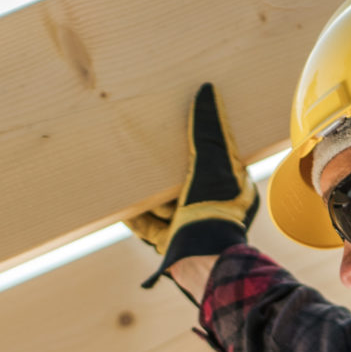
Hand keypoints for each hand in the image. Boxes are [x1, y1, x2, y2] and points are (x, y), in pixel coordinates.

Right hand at [129, 82, 258, 287]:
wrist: (202, 261)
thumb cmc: (216, 210)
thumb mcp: (215, 161)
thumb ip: (209, 128)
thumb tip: (207, 90)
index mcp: (233, 189)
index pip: (215, 158)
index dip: (198, 143)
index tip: (180, 126)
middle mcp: (213, 208)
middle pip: (184, 180)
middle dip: (166, 167)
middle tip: (148, 146)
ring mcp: (190, 226)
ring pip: (164, 203)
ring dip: (148, 190)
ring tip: (127, 169)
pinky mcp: (169, 244)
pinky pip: (147, 225)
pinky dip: (133, 213)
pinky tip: (117, 202)